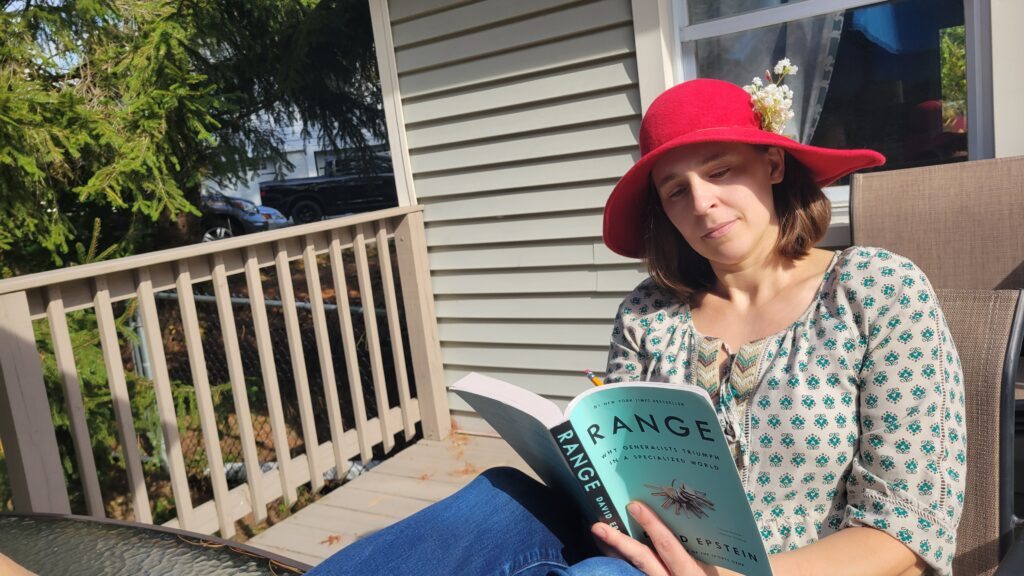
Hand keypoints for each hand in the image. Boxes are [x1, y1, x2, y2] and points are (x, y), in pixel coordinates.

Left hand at [591, 501, 731, 575]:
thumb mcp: (708, 566)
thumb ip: (693, 546)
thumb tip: (677, 515)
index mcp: (688, 571)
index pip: (667, 545)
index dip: (651, 524)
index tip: (634, 506)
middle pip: (641, 560)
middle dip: (619, 541)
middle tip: (598, 526)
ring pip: (630, 570)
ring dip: (612, 552)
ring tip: (597, 535)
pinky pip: (631, 574)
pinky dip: (619, 564)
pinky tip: (608, 552)